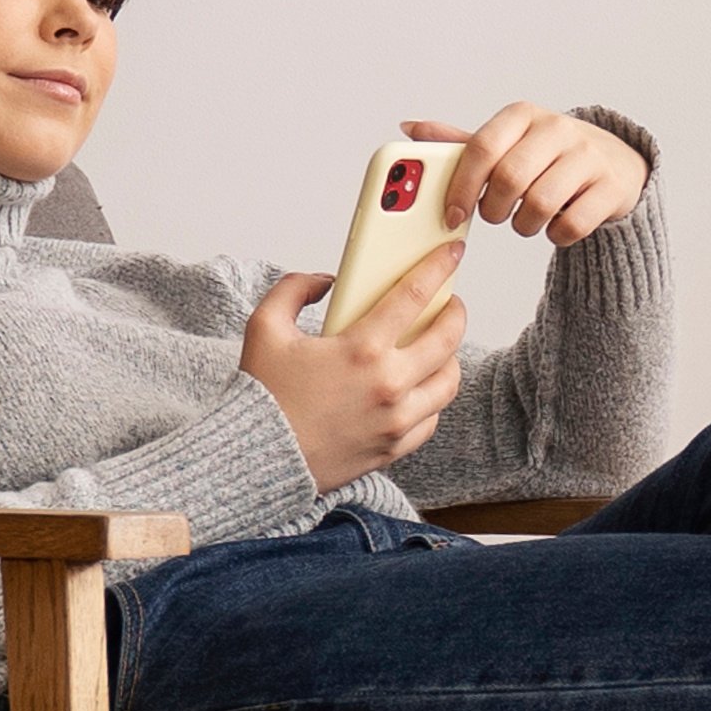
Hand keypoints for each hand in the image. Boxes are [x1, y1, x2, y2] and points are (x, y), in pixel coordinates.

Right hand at [243, 251, 461, 489]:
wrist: (256, 457)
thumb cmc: (261, 396)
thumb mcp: (264, 328)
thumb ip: (293, 290)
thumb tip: (324, 281)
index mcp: (361, 350)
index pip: (416, 295)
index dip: (439, 266)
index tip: (451, 253)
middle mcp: (388, 385)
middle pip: (447, 339)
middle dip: (455, 313)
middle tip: (449, 302)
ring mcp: (395, 420)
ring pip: (448, 383)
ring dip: (450, 358)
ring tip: (438, 347)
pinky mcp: (392, 448)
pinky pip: (431, 420)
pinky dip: (432, 400)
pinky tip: (420, 388)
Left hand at [411, 105, 646, 250]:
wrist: (616, 163)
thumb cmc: (548, 154)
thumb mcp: (507, 142)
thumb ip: (462, 142)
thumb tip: (410, 129)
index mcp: (522, 115)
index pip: (482, 147)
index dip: (461, 185)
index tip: (451, 214)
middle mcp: (557, 129)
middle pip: (509, 178)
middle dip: (493, 209)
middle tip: (494, 215)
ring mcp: (588, 157)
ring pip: (540, 204)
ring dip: (523, 225)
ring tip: (524, 221)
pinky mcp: (611, 187)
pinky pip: (572, 224)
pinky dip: (556, 235)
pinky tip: (554, 226)